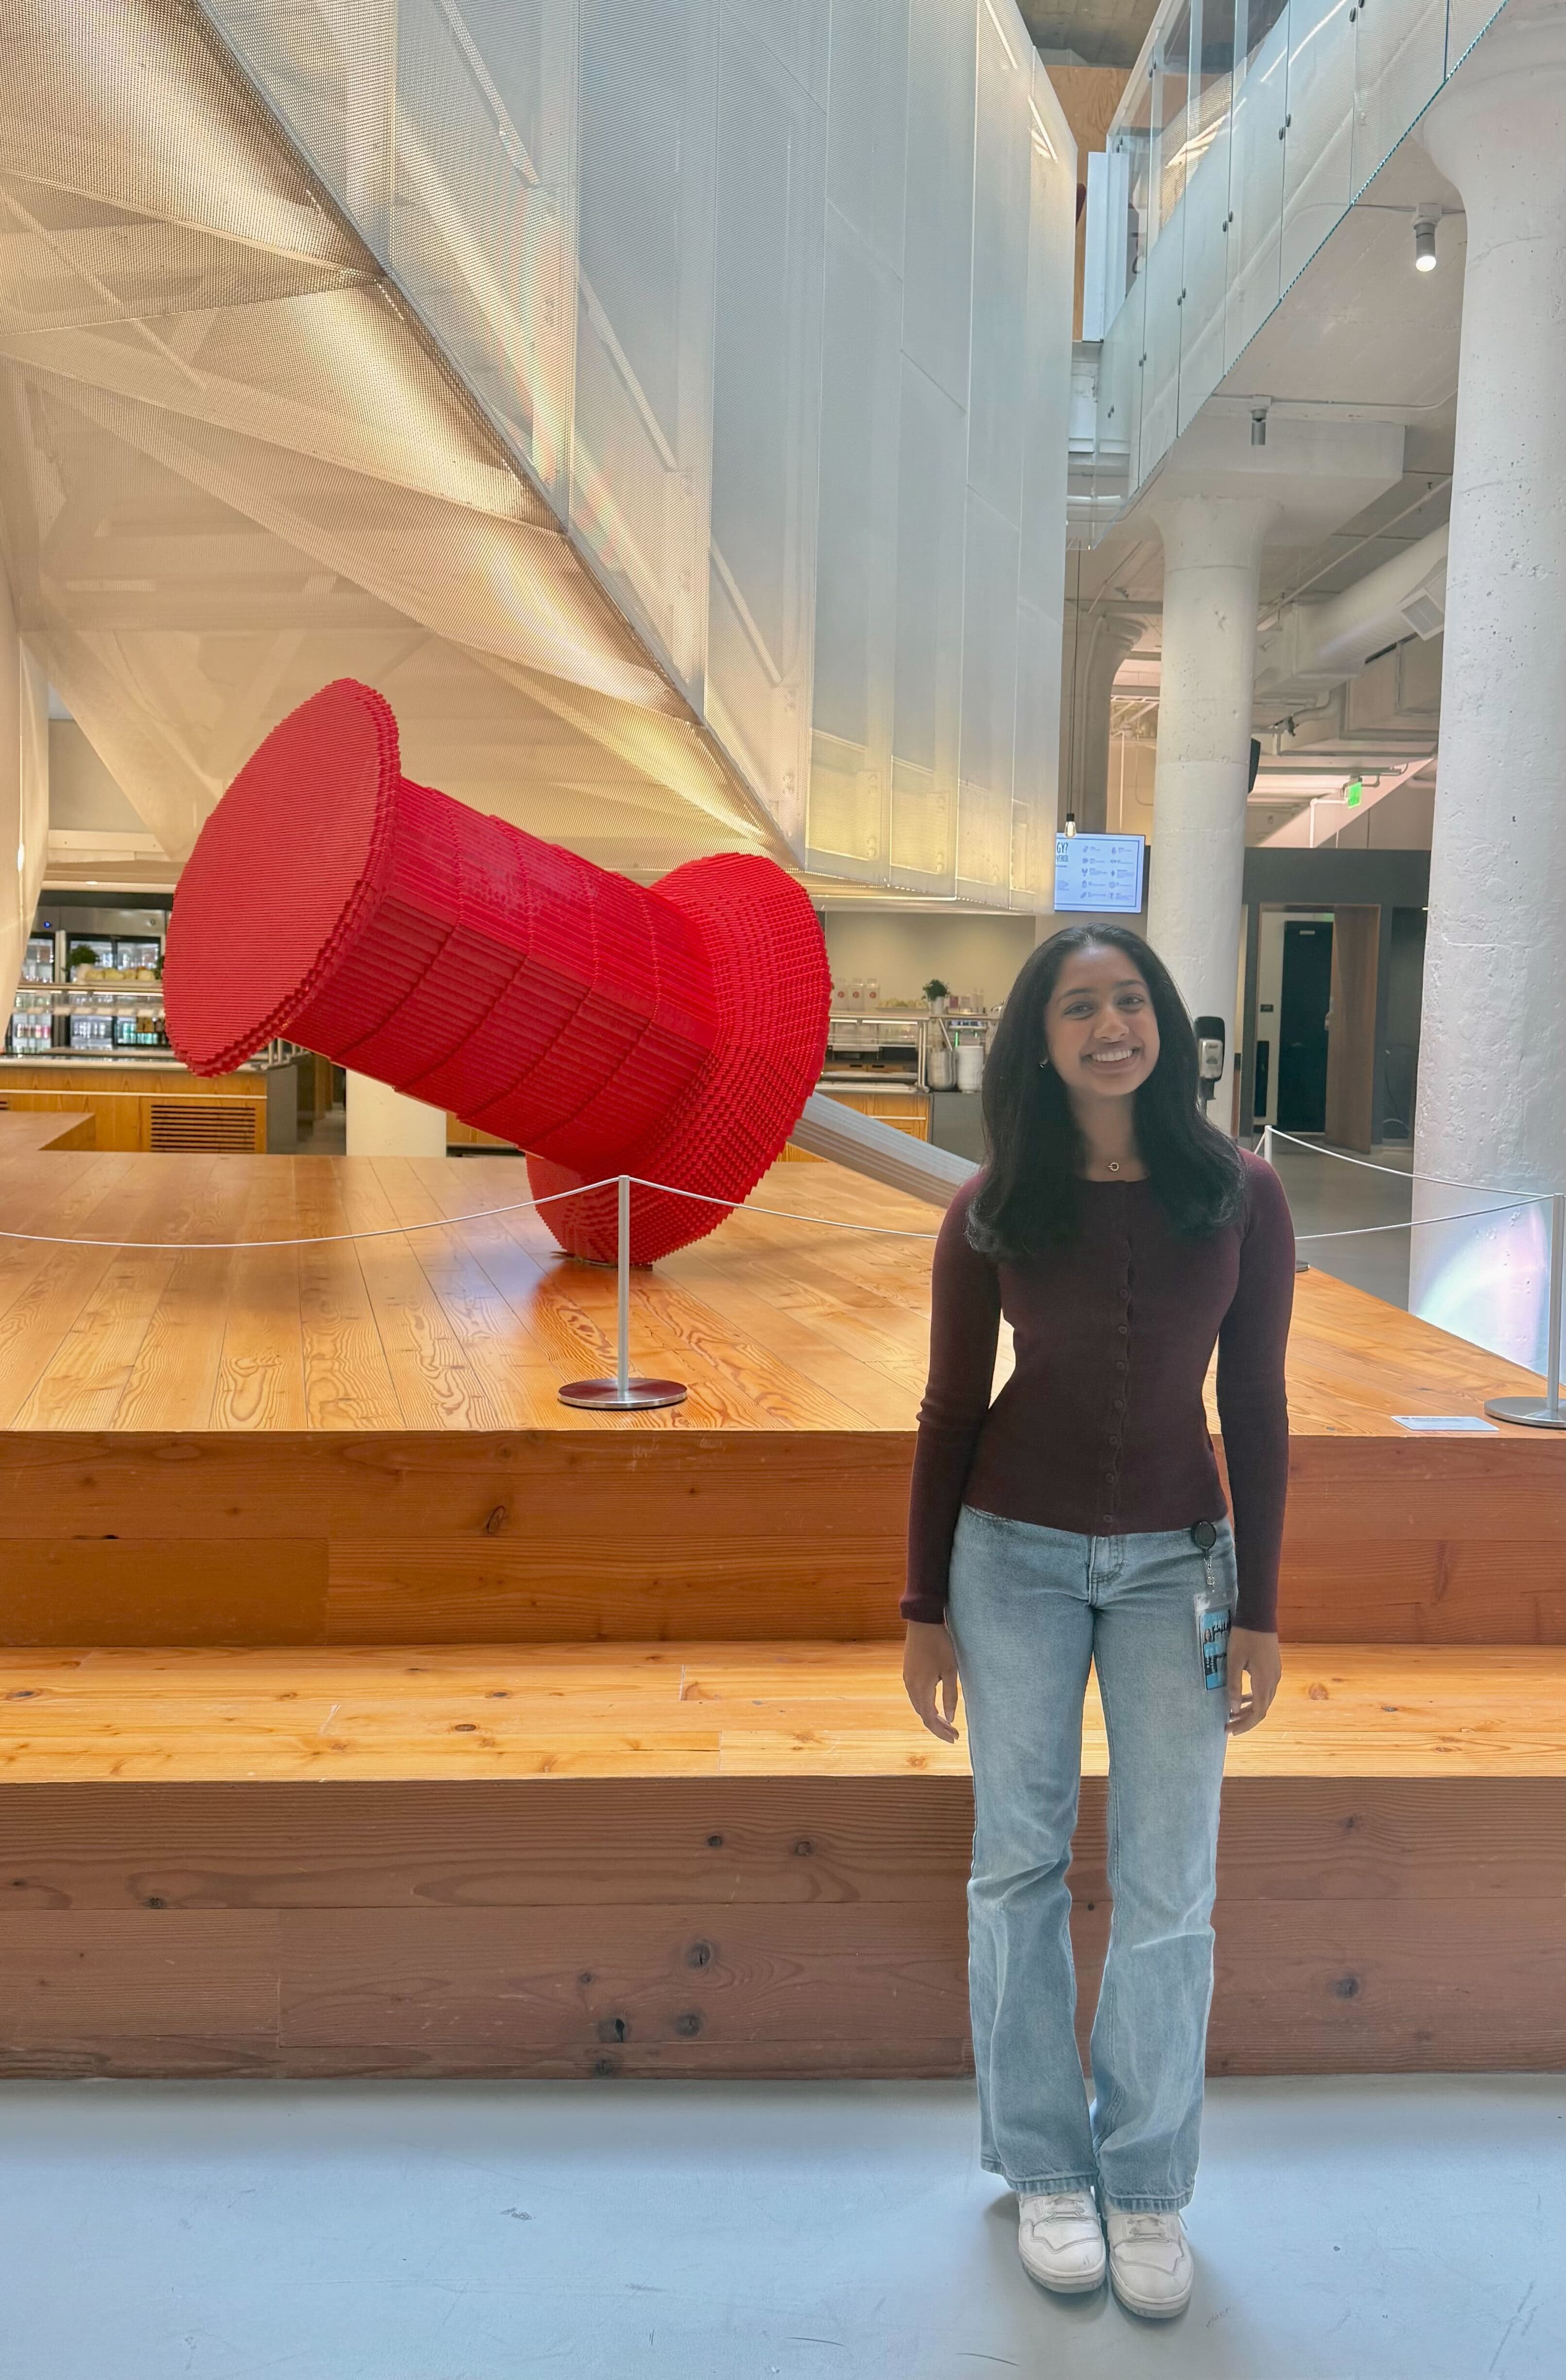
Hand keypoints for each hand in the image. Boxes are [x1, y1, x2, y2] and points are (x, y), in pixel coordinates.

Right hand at [903, 1619, 960, 1743]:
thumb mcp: (950, 1670)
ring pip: (918, 1705)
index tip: (954, 1738)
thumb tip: (950, 1718)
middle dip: (937, 1726)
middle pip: (923, 1714)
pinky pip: (915, 1695)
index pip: (929, 1718)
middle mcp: (911, 1686)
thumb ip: (950, 1695)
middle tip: (953, 1734)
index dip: (941, 1731)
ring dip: (931, 1716)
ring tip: (946, 1723)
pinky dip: (926, 1705)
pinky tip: (935, 1706)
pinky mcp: (908, 1672)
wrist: (923, 1622)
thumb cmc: (940, 1645)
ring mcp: (907, 1678)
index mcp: (921, 1688)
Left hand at [1227, 1627, 1280, 1734]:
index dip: (1244, 1724)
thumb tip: (1233, 1709)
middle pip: (1262, 1709)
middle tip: (1228, 1726)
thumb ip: (1234, 1686)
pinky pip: (1265, 1690)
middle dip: (1245, 1720)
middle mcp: (1273, 1681)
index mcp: (1264, 1682)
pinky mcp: (1273, 1668)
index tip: (1229, 1730)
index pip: (1257, 1713)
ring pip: (1264, 1700)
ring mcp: (1275, 1674)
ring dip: (1250, 1709)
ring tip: (1233, 1714)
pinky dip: (1254, 1698)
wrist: (1259, 1616)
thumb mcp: (1233, 1661)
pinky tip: (1243, 1698)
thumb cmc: (1244, 1637)